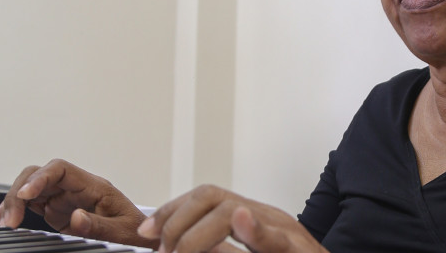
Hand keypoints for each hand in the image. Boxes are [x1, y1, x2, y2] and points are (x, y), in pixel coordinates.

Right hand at [0, 159, 156, 248]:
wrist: (141, 238)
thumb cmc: (135, 232)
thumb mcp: (122, 231)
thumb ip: (99, 224)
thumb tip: (76, 216)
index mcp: (94, 186)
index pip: (62, 169)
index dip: (41, 177)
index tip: (26, 194)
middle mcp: (77, 188)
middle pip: (41, 175)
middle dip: (20, 191)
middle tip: (10, 218)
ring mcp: (66, 198)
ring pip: (32, 188)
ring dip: (15, 200)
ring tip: (4, 222)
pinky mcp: (58, 210)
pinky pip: (33, 203)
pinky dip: (17, 209)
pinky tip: (3, 218)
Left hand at [137, 184, 327, 252]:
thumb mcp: (254, 251)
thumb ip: (221, 248)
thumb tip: (179, 245)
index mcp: (256, 220)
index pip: (206, 199)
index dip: (171, 211)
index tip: (147, 233)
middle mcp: (270, 220)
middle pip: (213, 197)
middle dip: (178, 221)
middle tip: (164, 252)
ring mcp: (286, 235)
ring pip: (233, 213)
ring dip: (197, 234)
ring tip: (180, 252)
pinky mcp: (297, 252)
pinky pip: (274, 241)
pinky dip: (256, 231)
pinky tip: (243, 220)